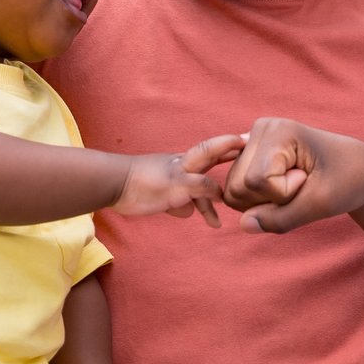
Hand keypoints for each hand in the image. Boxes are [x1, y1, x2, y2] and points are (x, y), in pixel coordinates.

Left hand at [114, 134, 244, 225]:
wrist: (115, 187)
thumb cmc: (148, 181)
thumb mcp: (180, 183)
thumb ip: (202, 187)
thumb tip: (219, 195)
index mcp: (188, 163)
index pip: (214, 150)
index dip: (230, 144)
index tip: (248, 140)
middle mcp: (183, 170)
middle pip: (209, 169)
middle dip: (226, 168)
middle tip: (245, 164)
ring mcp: (173, 183)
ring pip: (196, 193)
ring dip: (207, 205)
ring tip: (216, 223)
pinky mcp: (162, 196)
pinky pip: (181, 203)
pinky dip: (187, 209)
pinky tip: (189, 217)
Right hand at [222, 117, 363, 233]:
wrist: (362, 169)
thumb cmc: (349, 180)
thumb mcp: (321, 204)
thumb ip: (281, 219)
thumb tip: (243, 225)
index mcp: (278, 129)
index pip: (256, 181)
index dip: (285, 194)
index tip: (312, 179)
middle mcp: (259, 129)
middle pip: (237, 188)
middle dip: (271, 200)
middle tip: (304, 184)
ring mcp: (252, 142)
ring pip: (233, 193)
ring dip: (266, 202)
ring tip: (297, 185)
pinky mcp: (250, 157)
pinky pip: (237, 193)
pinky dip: (260, 201)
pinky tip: (284, 187)